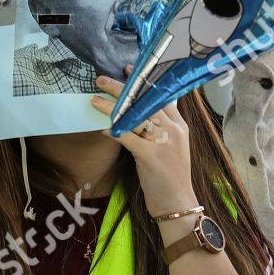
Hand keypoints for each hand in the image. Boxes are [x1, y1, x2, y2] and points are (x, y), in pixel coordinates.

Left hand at [91, 72, 197, 217]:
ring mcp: (164, 143)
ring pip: (135, 116)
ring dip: (112, 107)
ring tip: (94, 99)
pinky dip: (113, 130)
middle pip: (146, 102)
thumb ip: (159, 129)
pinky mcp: (151, 156)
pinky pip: (127, 137)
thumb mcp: (171, 147)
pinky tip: (100, 126)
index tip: (128, 70)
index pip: (162, 96)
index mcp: (179, 126)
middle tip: (101, 79)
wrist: (178, 204)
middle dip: (123, 89)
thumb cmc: (170, 176)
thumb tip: (138, 113)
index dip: (144, 82)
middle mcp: (174, 130)